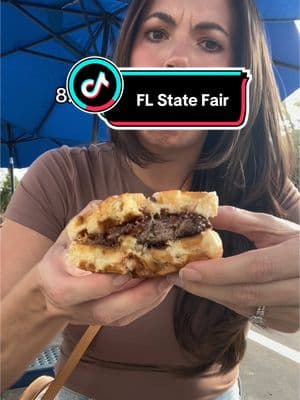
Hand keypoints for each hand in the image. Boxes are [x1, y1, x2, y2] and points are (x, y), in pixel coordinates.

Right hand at [37, 201, 172, 325]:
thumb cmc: (59, 263)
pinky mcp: (111, 323)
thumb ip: (83, 223)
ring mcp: (97, 320)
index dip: (111, 279)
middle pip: (113, 308)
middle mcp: (81, 310)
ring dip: (152, 296)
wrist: (50, 297)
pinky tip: (165, 284)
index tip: (131, 265)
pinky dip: (152, 301)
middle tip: (165, 272)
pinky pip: (134, 316)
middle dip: (142, 292)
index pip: (89, 288)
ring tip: (171, 276)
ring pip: (127, 314)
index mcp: (64, 290)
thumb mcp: (64, 241)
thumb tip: (108, 204)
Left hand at [167, 206, 299, 332]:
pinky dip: (228, 300)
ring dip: (214, 294)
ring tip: (188, 280)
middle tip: (178, 276)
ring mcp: (297, 313)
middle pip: (247, 294)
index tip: (187, 269)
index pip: (257, 268)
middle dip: (207, 287)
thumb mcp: (276, 227)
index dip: (220, 271)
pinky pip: (250, 315)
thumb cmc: (299, 244)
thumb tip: (209, 213)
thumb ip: (242, 220)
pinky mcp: (288, 324)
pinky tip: (213, 288)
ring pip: (246, 307)